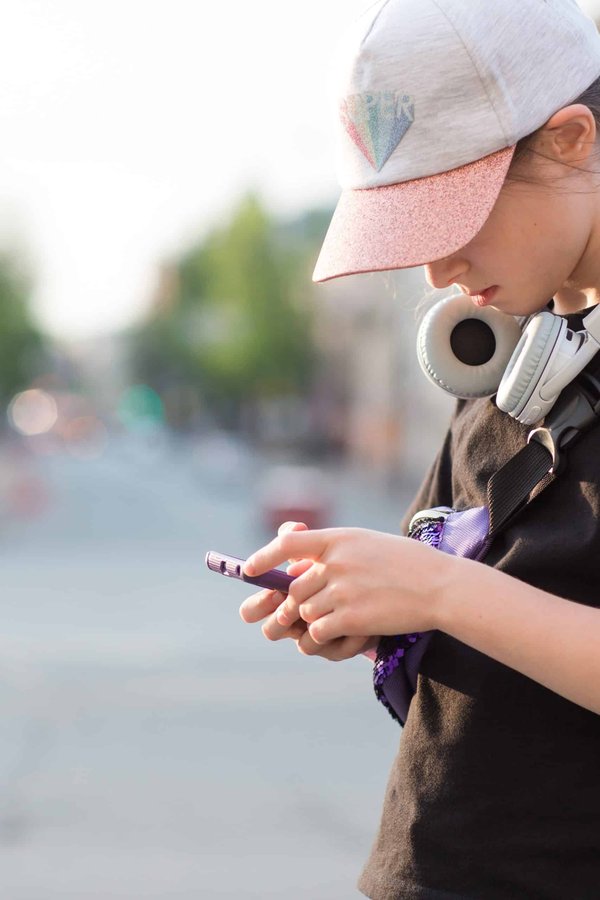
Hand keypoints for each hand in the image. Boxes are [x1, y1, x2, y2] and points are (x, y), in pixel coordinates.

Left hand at [243, 526, 448, 643]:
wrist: (438, 585)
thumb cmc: (406, 563)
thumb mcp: (367, 543)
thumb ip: (335, 551)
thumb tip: (300, 566)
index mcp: (338, 538)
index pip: (288, 542)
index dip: (265, 557)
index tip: (250, 570)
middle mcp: (336, 562)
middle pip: (295, 587)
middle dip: (294, 603)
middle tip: (299, 612)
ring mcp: (342, 590)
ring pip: (304, 612)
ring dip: (309, 621)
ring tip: (323, 623)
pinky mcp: (351, 617)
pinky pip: (317, 631)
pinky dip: (320, 637)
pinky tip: (334, 634)